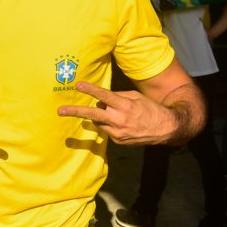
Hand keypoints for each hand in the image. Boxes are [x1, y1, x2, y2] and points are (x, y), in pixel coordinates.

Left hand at [57, 81, 179, 144]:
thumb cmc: (150, 109)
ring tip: (115, 113)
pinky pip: (108, 129)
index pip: (104, 96)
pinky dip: (110, 124)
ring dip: (101, 116)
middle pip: (93, 115)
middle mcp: (119, 120)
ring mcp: (117, 132)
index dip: (90, 89)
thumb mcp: (135, 98)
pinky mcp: (118, 141)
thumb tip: (102, 100)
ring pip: (99, 121)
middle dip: (75, 112)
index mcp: (125, 106)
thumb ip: (118, 97)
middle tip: (60, 111)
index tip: (78, 85)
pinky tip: (124, 124)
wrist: (166, 129)